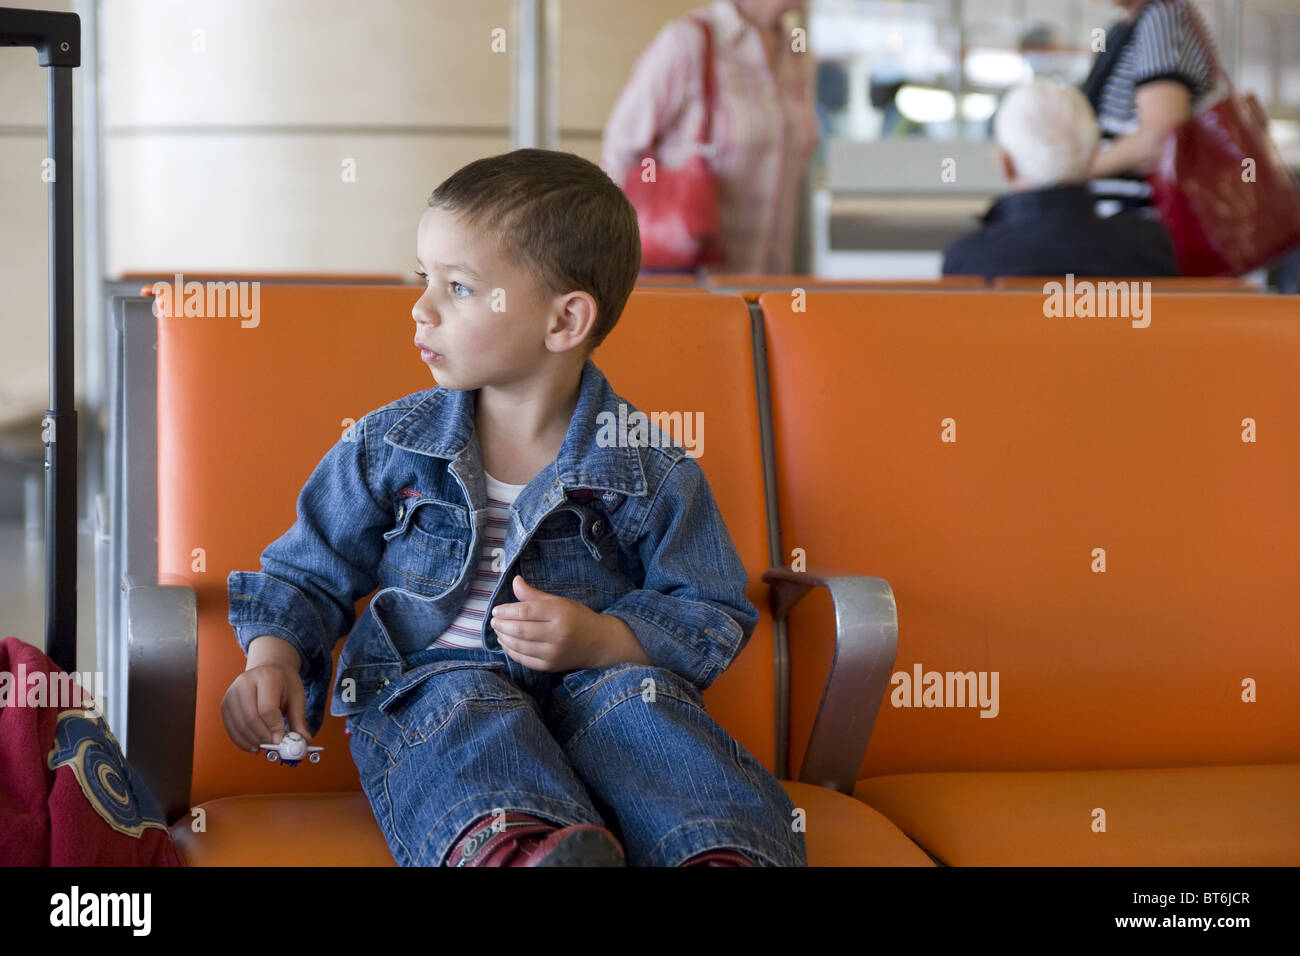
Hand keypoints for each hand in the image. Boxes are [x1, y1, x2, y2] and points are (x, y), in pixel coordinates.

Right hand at [221, 657, 310, 753]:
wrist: (269, 671)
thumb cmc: (284, 684)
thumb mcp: (297, 697)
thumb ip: (299, 720)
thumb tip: (304, 742)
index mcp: (267, 676)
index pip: (267, 708)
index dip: (274, 728)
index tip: (281, 741)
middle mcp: (245, 682)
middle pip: (251, 718)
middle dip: (263, 737)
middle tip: (274, 747)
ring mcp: (232, 693)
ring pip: (239, 725)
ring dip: (252, 741)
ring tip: (265, 746)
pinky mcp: (225, 703)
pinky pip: (231, 728)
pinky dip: (242, 741)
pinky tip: (253, 745)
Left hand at [491, 574, 646, 670]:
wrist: (599, 643)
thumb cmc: (577, 618)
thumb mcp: (559, 602)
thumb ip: (534, 594)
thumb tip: (514, 581)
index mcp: (560, 613)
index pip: (526, 611)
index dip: (507, 611)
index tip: (496, 610)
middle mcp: (557, 634)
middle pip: (520, 629)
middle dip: (502, 625)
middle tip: (493, 621)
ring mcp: (553, 652)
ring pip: (519, 646)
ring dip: (503, 638)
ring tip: (498, 631)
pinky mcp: (550, 666)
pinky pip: (523, 659)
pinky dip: (510, 651)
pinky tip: (506, 643)